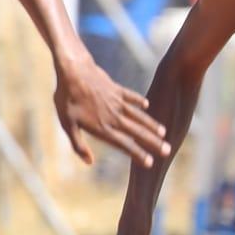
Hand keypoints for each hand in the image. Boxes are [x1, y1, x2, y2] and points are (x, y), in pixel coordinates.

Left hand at [53, 54, 169, 165]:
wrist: (73, 71)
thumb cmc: (67, 100)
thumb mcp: (67, 125)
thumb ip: (78, 145)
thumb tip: (89, 162)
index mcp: (102, 128)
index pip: (124, 145)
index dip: (138, 154)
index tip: (151, 163)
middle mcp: (113, 117)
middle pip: (137, 132)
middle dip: (153, 143)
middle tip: (167, 151)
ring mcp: (117, 102)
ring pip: (138, 116)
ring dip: (151, 125)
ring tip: (164, 133)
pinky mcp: (116, 89)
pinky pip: (131, 96)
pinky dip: (139, 100)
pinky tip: (147, 105)